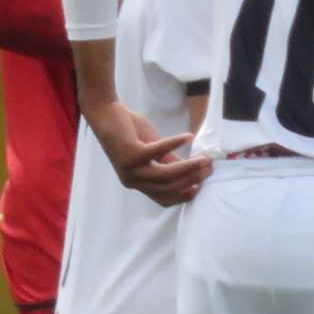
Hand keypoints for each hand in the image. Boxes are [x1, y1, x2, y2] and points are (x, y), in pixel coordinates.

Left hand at [89, 102, 209, 205]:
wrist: (103, 115)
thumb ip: (168, 161)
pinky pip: (158, 152)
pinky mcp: (131, 153)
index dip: (184, 195)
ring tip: (204, 158)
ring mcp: (131, 168)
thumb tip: (192, 169)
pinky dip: (175, 144)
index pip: (164, 198)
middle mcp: (132, 180)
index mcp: (137, 183)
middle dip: (192, 179)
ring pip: (166, 175)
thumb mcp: (151, 150)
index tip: (201, 185)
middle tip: (209, 168)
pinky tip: (188, 137)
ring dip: (189, 167)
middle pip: (169, 187)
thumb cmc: (128, 132)